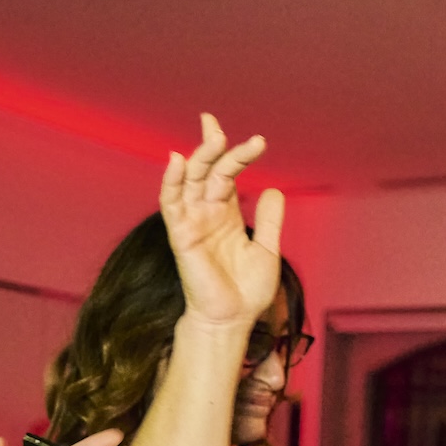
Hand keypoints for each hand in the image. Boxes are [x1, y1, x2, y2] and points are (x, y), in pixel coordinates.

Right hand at [159, 113, 283, 329]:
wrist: (232, 319)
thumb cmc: (246, 290)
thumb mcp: (267, 249)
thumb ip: (270, 220)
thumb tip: (274, 189)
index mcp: (226, 213)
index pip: (227, 173)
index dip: (237, 154)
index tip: (257, 140)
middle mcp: (206, 212)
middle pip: (208, 169)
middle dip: (213, 146)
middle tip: (220, 126)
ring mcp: (192, 221)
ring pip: (190, 179)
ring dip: (199, 156)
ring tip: (214, 135)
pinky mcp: (181, 234)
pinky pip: (171, 203)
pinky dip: (171, 180)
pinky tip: (177, 159)